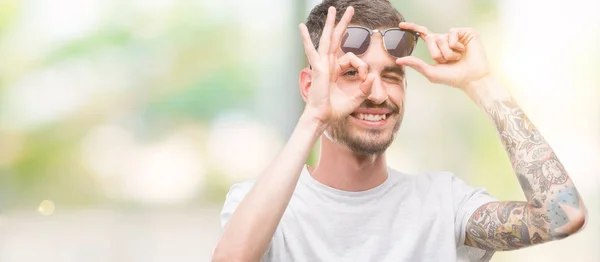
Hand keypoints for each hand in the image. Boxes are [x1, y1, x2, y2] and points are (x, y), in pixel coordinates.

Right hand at [299, 6, 374, 124]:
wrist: (323, 117)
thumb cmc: (336, 109)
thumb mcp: (356, 97)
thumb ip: (366, 87)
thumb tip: (372, 76)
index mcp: (335, 70)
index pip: (352, 58)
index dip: (361, 66)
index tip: (364, 79)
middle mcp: (328, 64)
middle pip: (336, 39)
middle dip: (343, 23)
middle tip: (350, 9)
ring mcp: (322, 64)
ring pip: (327, 39)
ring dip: (331, 23)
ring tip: (333, 9)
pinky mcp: (318, 68)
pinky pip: (312, 50)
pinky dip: (306, 39)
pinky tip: (300, 27)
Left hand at [395, 22, 490, 89]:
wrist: (471, 79)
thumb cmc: (453, 78)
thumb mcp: (431, 72)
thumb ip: (415, 64)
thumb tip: (398, 60)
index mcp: (438, 47)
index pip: (423, 34)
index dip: (412, 27)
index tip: (401, 25)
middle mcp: (446, 39)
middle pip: (431, 38)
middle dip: (437, 53)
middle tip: (448, 61)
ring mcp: (457, 35)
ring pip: (441, 38)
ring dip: (447, 53)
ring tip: (457, 58)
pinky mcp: (467, 32)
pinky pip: (452, 33)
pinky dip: (456, 45)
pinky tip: (464, 51)